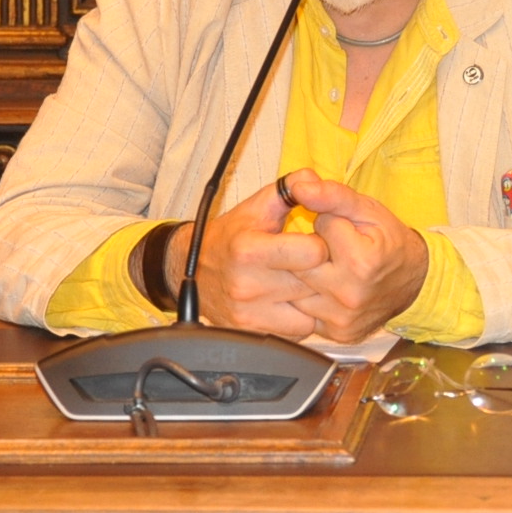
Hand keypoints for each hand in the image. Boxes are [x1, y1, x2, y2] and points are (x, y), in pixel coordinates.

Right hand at [171, 177, 329, 338]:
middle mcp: (247, 285)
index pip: (313, 253)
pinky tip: (291, 301)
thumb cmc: (231, 236)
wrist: (190, 270)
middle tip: (310, 264)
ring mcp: (248, 313)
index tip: (314, 242)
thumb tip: (313, 180)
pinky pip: (298, 330)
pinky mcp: (251, 332)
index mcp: (248, 249)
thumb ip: (289, 188)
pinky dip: (301, 317)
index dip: (321, 245)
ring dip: (313, 298)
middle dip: (321, 272)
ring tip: (300, 282)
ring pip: (311, 310)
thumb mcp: (257, 206)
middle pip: (314, 283)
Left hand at [267, 169, 431, 343]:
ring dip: (306, 275)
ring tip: (329, 268)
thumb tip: (298, 185)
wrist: (414, 281)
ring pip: (296, 288)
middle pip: (301, 261)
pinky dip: (310, 298)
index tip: (346, 230)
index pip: (320, 228)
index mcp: (361, 262)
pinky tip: (328, 289)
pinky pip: (304, 311)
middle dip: (311, 250)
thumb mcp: (368, 210)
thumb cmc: (389, 242)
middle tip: (333, 250)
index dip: (329, 224)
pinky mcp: (336, 333)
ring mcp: (342, 319)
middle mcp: (349, 295)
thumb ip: (332, 195)